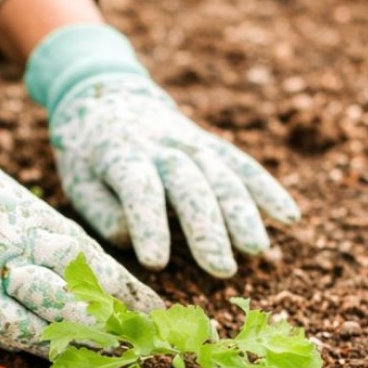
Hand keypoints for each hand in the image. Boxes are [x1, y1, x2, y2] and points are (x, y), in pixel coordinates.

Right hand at [0, 129, 162, 355]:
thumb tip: (61, 247)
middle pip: (78, 300)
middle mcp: (16, 257)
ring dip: (83, 346)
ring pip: (47, 326)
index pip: (92, 261)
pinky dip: (37, 347)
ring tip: (116, 359)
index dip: (126, 289)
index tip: (156, 307)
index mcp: (30, 221)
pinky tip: (61, 360)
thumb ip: (33, 222)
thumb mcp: (0, 191)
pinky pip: (7, 335)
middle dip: (115, 325)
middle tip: (148, 344)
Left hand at [26, 25, 300, 277]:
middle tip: (221, 270)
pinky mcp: (213, 146)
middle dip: (208, 228)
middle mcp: (162, 146)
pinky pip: (244, 166)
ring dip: (243, 214)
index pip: (139, 188)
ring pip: (223, 175)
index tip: (156, 263)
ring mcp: (192, 143)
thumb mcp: (77, 182)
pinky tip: (290, 218)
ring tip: (257, 251)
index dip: (148, 225)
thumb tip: (133, 236)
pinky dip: (268, 190)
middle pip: (190, 185)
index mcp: (121, 154)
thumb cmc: (88, 156)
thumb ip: (103, 212)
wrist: (107, 97)